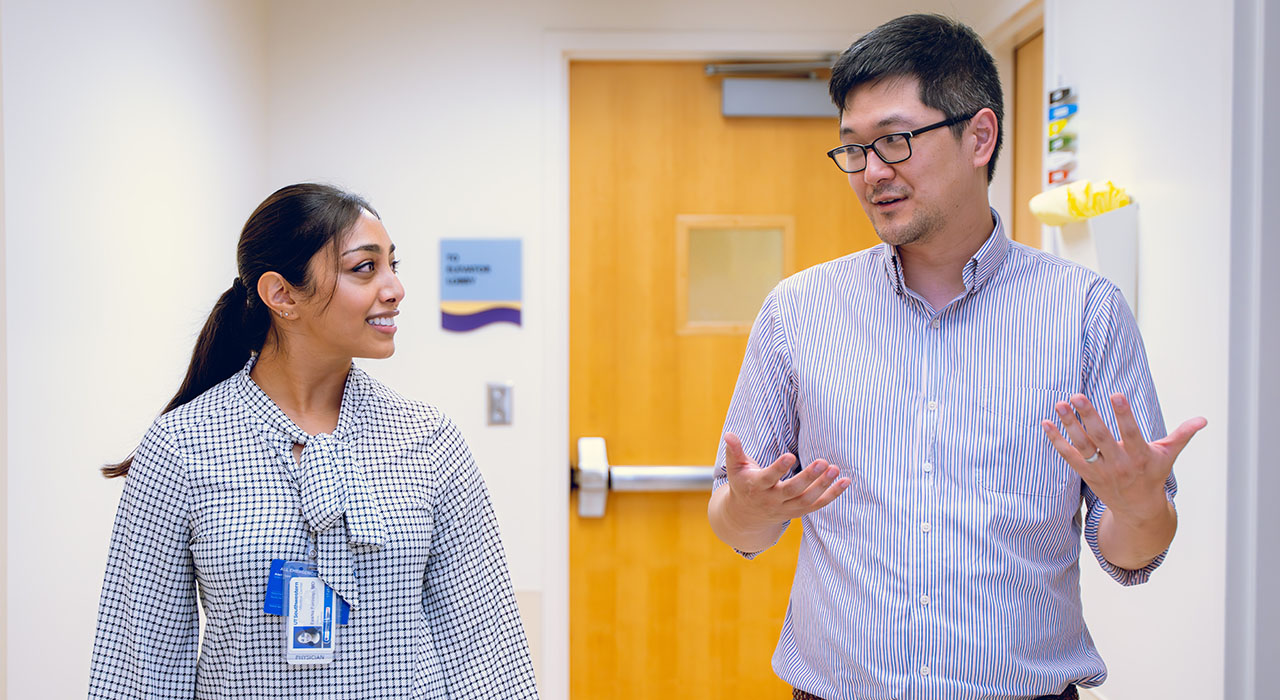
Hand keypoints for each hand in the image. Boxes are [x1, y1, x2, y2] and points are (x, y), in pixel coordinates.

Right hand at [720, 432, 849, 528]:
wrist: (745, 516)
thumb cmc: (743, 483)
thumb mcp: (736, 468)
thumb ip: (734, 451)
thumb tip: (729, 434)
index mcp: (756, 487)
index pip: (768, 478)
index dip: (779, 468)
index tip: (790, 455)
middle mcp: (772, 500)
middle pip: (792, 491)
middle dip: (808, 477)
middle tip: (822, 461)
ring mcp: (786, 509)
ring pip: (807, 500)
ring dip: (823, 486)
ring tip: (835, 469)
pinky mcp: (798, 512)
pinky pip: (817, 505)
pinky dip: (832, 495)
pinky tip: (845, 482)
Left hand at [1041, 393, 1205, 522]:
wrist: (1138, 510)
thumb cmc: (1153, 475)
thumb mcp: (1169, 456)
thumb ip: (1182, 435)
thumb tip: (1204, 419)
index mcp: (1141, 457)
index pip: (1131, 433)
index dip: (1124, 414)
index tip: (1116, 394)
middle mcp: (1119, 464)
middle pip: (1101, 437)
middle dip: (1089, 416)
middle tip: (1077, 395)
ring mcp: (1100, 470)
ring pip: (1082, 445)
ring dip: (1069, 424)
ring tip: (1059, 404)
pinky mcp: (1086, 473)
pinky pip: (1068, 456)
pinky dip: (1056, 440)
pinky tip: (1046, 423)